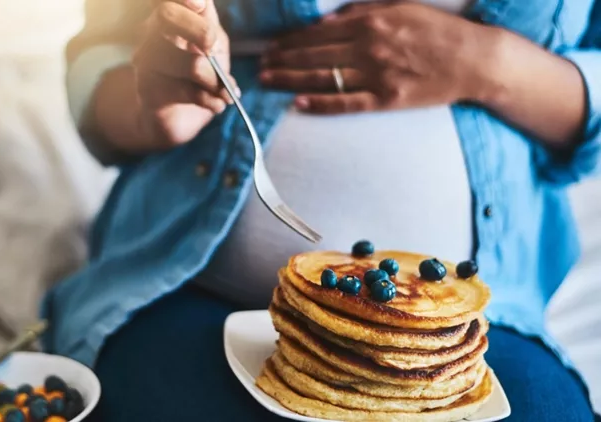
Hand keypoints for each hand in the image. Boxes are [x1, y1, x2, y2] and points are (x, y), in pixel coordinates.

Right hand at [132, 0, 236, 145]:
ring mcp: (145, 56)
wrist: (182, 114)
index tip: (200, 5)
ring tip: (223, 92)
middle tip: (212, 47)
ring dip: (211, 78)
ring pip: (181, 59)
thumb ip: (213, 34)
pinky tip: (217, 104)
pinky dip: (206, 99)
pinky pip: (180, 89)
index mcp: (175, 14)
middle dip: (198, 30)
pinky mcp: (146, 85)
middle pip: (166, 15)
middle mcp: (154, 29)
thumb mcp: (215, 48)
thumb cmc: (201, 74)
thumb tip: (209, 38)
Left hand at [259, 2, 495, 113]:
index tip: (272, 45)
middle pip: (315, 54)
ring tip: (268, 80)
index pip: (319, 32)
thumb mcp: (402, 7)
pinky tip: (298, 103)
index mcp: (371, 22)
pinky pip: (346, 102)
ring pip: (323, 77)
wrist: (473, 60)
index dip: (292, 40)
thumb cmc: (438, 31)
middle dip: (283, 59)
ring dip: (291, 78)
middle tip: (261, 64)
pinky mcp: (386, 99)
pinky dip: (321, 103)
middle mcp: (369, 47)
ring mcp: (376, 75)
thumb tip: (329, 19)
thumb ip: (364, 12)